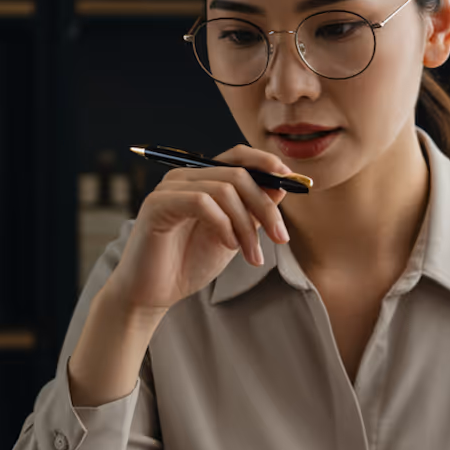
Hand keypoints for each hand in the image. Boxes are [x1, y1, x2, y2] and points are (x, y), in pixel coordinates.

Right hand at [105, 144, 294, 314]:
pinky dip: (224, 225)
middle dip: (266, 207)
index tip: (296, 183)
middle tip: (281, 238)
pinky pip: (203, 202)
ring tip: (253, 255)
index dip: (268, 164)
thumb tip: (282, 186)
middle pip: (238, 174)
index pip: (239, 156)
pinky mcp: (157, 204)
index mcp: (202, 179)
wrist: (154, 293)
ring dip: (247, 225)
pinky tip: (229, 246)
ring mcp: (169, 188)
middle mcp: (184, 177)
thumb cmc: (189, 264)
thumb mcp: (234, 235)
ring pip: (225, 190)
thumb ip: (253, 211)